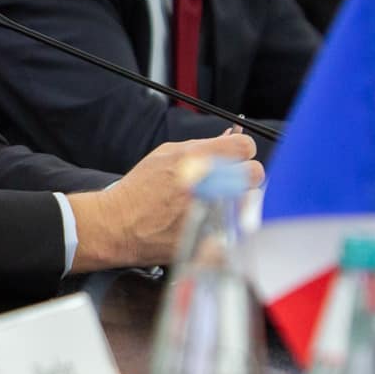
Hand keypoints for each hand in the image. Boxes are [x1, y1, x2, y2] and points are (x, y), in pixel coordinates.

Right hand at [69, 130, 259, 271]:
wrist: (119, 226)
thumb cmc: (140, 190)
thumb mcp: (166, 154)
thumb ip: (202, 146)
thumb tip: (230, 137)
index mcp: (197, 159)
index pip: (246, 146)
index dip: (241, 151)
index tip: (236, 158)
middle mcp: (208, 183)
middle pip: (255, 173)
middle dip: (244, 176)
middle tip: (230, 182)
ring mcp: (213, 212)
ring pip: (251, 200)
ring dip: (240, 200)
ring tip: (219, 203)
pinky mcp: (213, 236)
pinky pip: (239, 224)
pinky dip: (231, 222)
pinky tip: (213, 220)